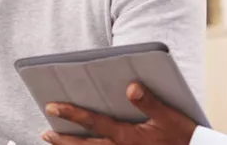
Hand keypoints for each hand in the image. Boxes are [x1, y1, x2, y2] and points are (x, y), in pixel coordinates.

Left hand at [41, 82, 196, 144]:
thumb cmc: (181, 136)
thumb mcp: (168, 116)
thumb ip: (149, 101)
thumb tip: (130, 87)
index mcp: (127, 136)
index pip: (93, 122)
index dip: (72, 113)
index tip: (52, 106)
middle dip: (63, 139)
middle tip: (45, 132)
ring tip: (54, 140)